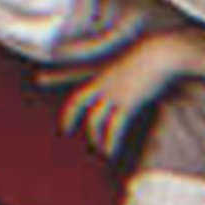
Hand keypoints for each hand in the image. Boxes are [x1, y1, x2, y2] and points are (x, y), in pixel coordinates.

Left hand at [62, 27, 204, 157]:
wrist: (164, 52)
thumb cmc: (158, 53)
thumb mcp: (139, 59)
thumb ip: (133, 68)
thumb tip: (132, 73)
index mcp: (104, 70)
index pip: (73, 72)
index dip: (56, 76)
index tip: (39, 77)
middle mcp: (104, 82)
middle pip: (78, 101)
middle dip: (69, 115)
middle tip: (65, 129)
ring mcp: (114, 93)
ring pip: (96, 120)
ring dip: (97, 138)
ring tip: (102, 149)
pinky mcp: (127, 103)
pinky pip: (115, 128)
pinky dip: (111, 141)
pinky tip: (112, 151)